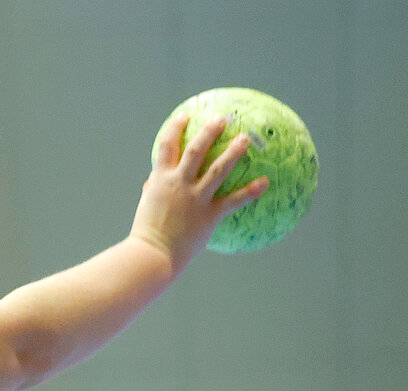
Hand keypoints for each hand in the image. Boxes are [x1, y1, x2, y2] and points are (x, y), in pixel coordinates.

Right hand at [129, 113, 268, 271]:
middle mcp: (178, 184)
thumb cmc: (145, 234)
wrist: (151, 255)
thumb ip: (150, 190)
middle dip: (210, 131)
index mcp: (160, 180)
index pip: (167, 146)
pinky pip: (234, 200)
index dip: (175, 128)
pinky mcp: (209, 214)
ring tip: (245, 138)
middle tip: (223, 118)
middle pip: (197, 150)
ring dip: (234, 151)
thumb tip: (151, 181)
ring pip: (218, 169)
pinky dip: (251, 191)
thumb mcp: (145, 207)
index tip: (185, 116)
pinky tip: (265, 182)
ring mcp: (195, 198)